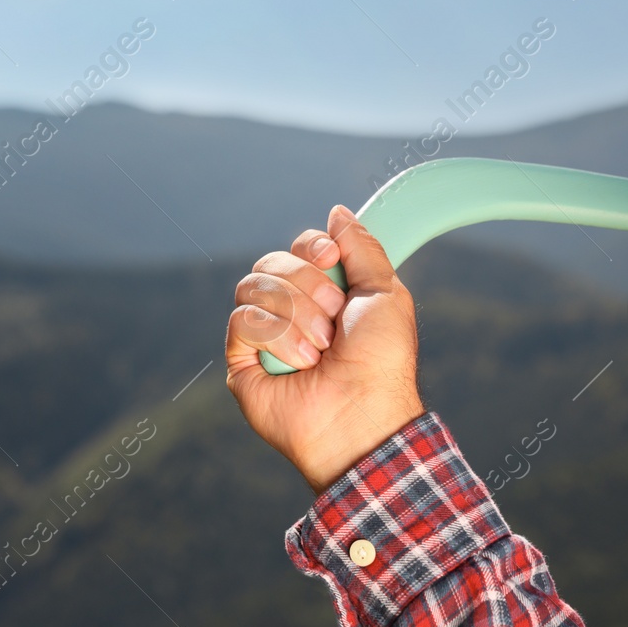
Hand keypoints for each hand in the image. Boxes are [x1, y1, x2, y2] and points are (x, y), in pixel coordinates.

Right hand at [225, 206, 424, 492]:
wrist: (362, 413)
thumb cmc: (381, 362)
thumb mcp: (386, 294)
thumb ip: (363, 248)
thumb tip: (337, 213)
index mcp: (326, 294)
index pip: (299, 247)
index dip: (311, 247)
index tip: (330, 261)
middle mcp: (291, 310)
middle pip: (271, 261)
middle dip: (306, 286)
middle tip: (332, 320)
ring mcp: (264, 335)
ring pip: (253, 285)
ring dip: (294, 314)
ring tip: (318, 348)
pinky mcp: (241, 359)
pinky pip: (242, 319)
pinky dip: (276, 336)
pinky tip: (299, 362)